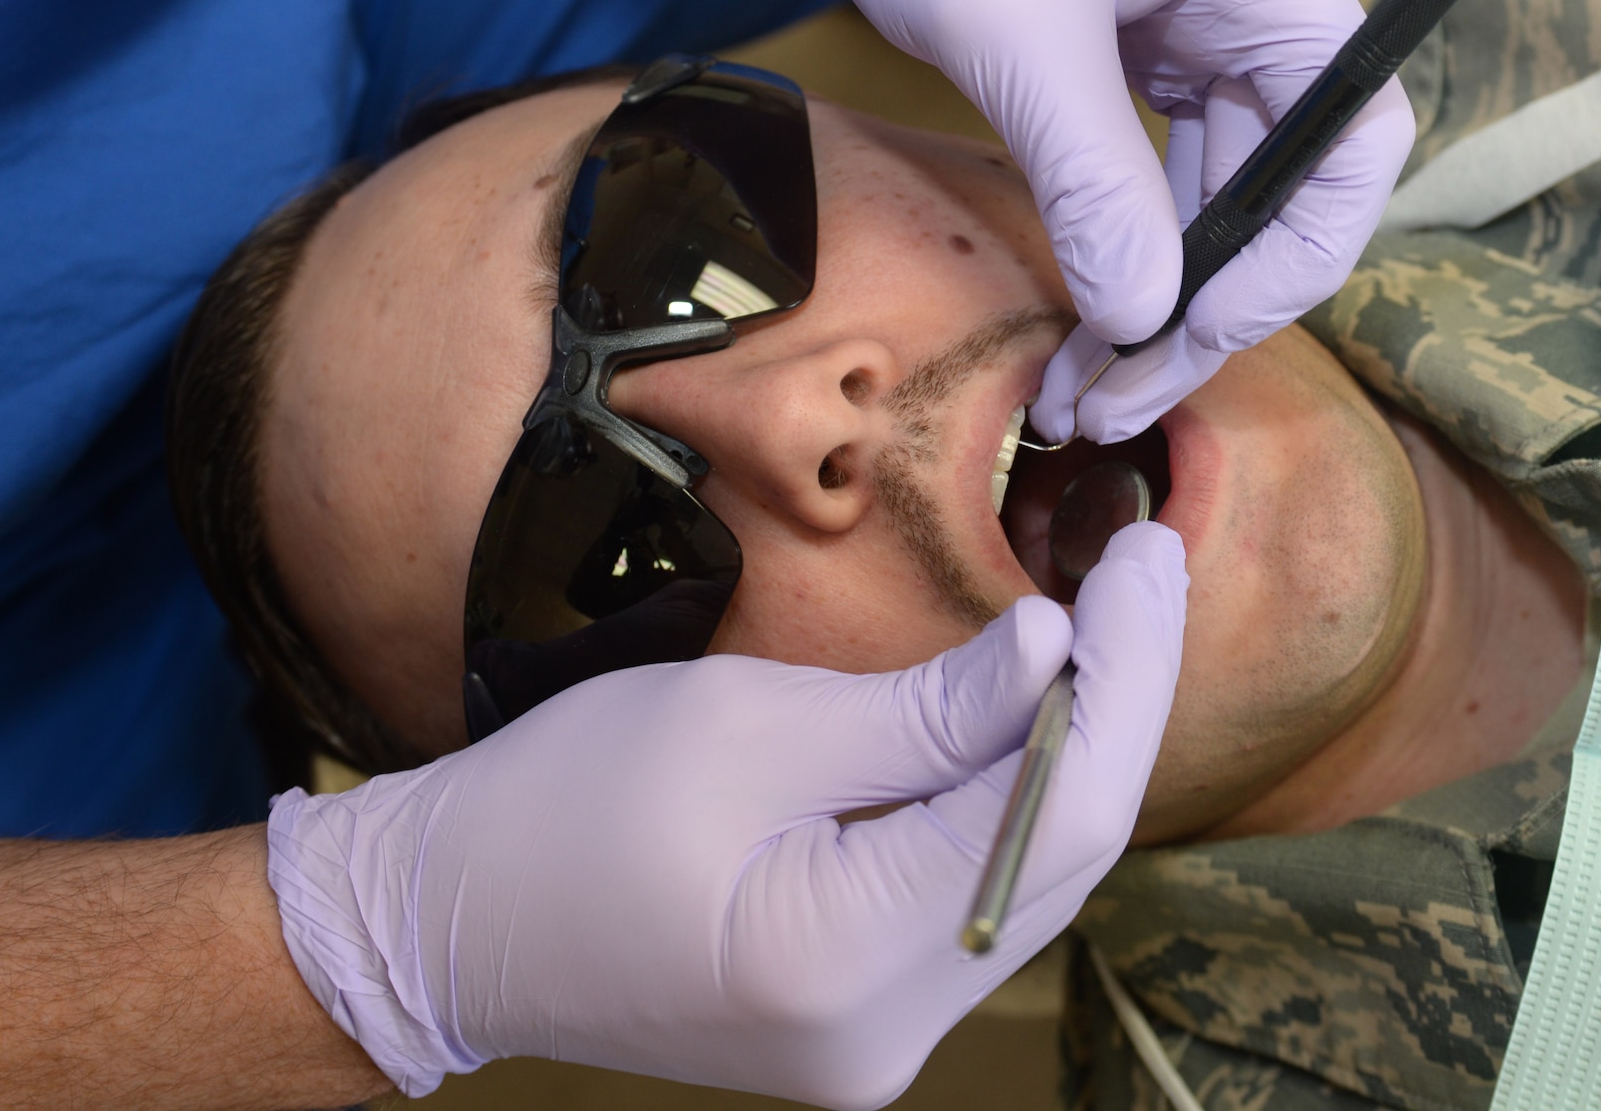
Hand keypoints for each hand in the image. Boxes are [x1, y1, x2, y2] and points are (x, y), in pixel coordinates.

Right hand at [266, 523, 1185, 1107]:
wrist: (451, 922)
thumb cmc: (565, 805)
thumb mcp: (743, 722)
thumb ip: (919, 707)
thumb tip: (1057, 648)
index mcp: (846, 960)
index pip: (1058, 811)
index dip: (1125, 675)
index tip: (1149, 560)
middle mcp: (886, 1033)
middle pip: (1061, 852)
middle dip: (1115, 703)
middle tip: (1142, 570)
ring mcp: (876, 1039)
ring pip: (1026, 875)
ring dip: (1070, 748)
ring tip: (1102, 627)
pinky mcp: (858, 1014)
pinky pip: (971, 895)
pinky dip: (1006, 799)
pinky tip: (1022, 714)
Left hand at [668, 0, 1412, 442]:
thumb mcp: (1009, 28)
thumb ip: (1090, 177)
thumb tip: (1145, 317)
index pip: (1351, 138)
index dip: (1293, 259)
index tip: (1193, 339)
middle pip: (1291, 176)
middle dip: (1208, 299)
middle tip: (1115, 399)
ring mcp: (1214, 5)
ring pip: (1229, 179)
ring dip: (1165, 283)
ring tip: (1090, 386)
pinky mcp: (1155, 29)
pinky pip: (1174, 153)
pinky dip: (1134, 231)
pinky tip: (1094, 307)